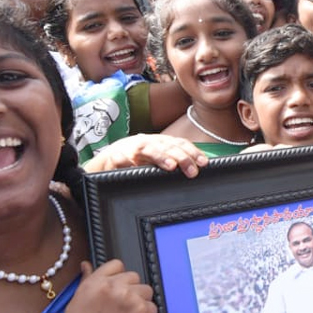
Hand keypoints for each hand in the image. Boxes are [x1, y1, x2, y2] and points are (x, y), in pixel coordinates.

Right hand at [60, 260, 156, 312]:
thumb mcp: (76, 303)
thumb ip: (86, 281)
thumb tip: (86, 265)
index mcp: (96, 282)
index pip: (116, 265)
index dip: (117, 277)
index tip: (116, 288)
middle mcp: (114, 287)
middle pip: (134, 276)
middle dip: (130, 289)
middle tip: (121, 307)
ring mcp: (131, 299)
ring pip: (146, 290)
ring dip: (140, 301)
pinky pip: (152, 307)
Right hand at [84, 134, 207, 177]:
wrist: (110, 156)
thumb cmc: (140, 158)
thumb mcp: (160, 157)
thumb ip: (177, 160)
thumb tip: (199, 167)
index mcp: (160, 142)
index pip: (180, 144)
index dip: (192, 152)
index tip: (203, 163)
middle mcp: (148, 143)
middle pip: (167, 147)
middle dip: (181, 158)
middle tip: (192, 170)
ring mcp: (131, 149)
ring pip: (147, 149)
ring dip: (159, 156)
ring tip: (171, 166)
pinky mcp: (114, 158)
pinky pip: (120, 159)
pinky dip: (125, 161)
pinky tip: (133, 165)